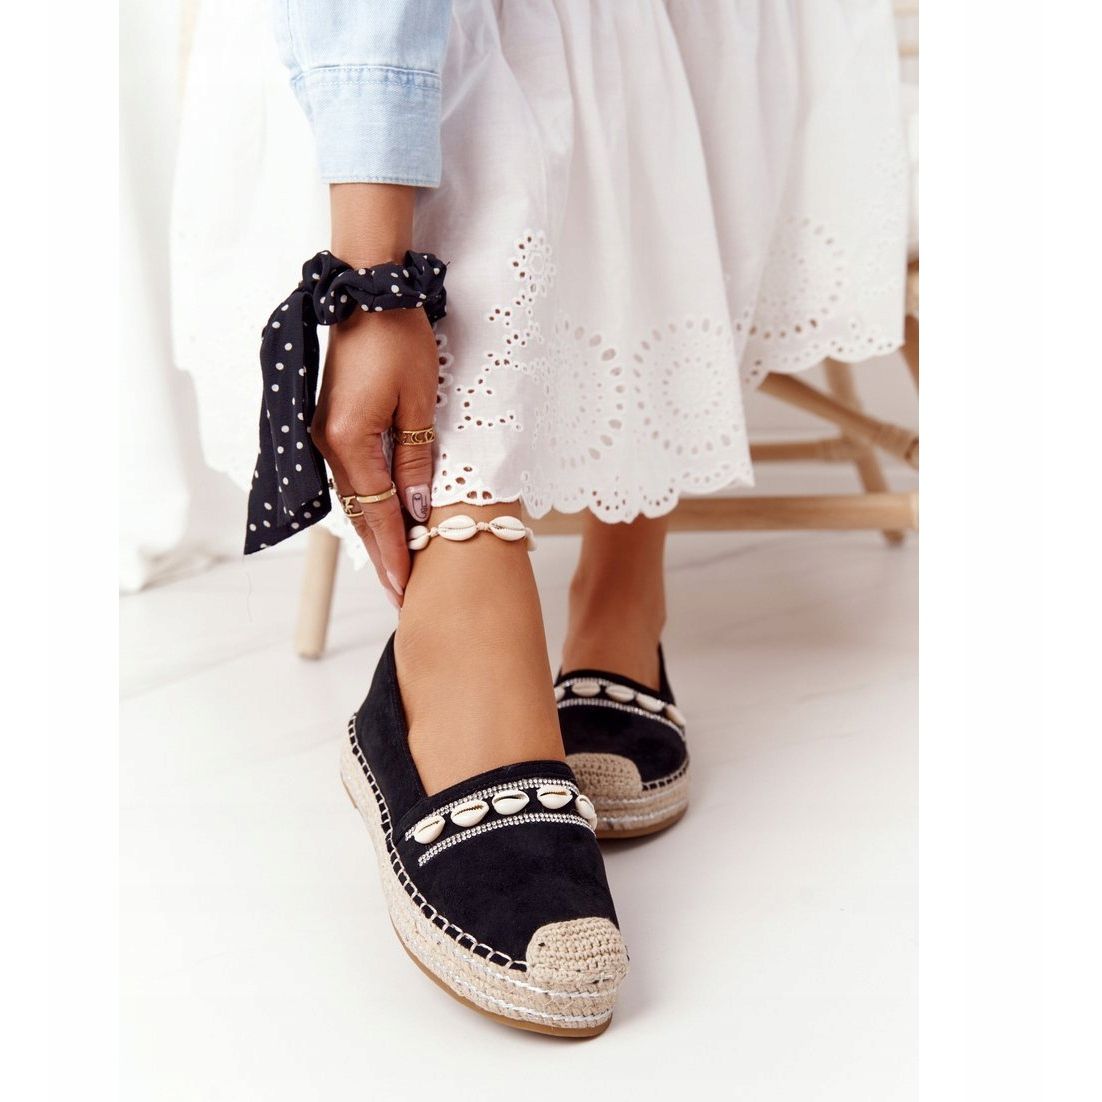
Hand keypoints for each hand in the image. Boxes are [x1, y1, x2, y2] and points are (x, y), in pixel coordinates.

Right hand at [313, 304, 438, 604]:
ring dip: (375, 535)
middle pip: (361, 514)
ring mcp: (323, 436)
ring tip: (394, 570)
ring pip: (354, 499)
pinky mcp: (328, 426)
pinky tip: (381, 525)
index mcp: (348, 441)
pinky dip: (368, 506)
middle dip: (382, 556)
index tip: (406, 589)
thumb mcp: (419, 402)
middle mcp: (327, 444)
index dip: (395, 553)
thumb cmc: (400, 340)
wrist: (369, 293)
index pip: (379, 513)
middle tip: (401, 596)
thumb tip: (416, 507)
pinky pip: (350, 478)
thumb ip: (414, 458)